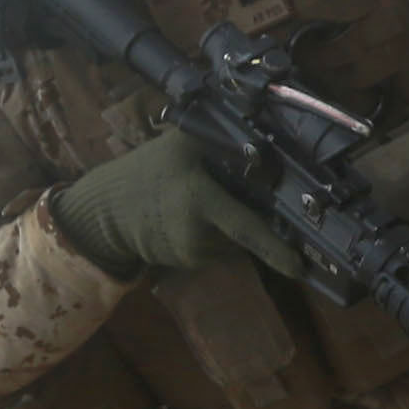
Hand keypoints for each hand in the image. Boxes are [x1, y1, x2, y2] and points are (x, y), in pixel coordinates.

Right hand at [49, 135, 309, 289]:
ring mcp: (193, 253)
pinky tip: (196, 217)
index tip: (300, 265)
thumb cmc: (148, 170)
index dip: (275, 248)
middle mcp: (199, 235)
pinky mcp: (189, 262)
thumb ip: (223, 143)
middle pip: (246, 232)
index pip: (246, 228)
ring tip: (206, 200)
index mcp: (200, 202)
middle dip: (256, 220)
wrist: (107, 209)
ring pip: (234, 240)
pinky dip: (218, 232)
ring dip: (233, 223)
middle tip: (244, 199)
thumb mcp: (183, 143)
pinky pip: (218, 246)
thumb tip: (268, 143)